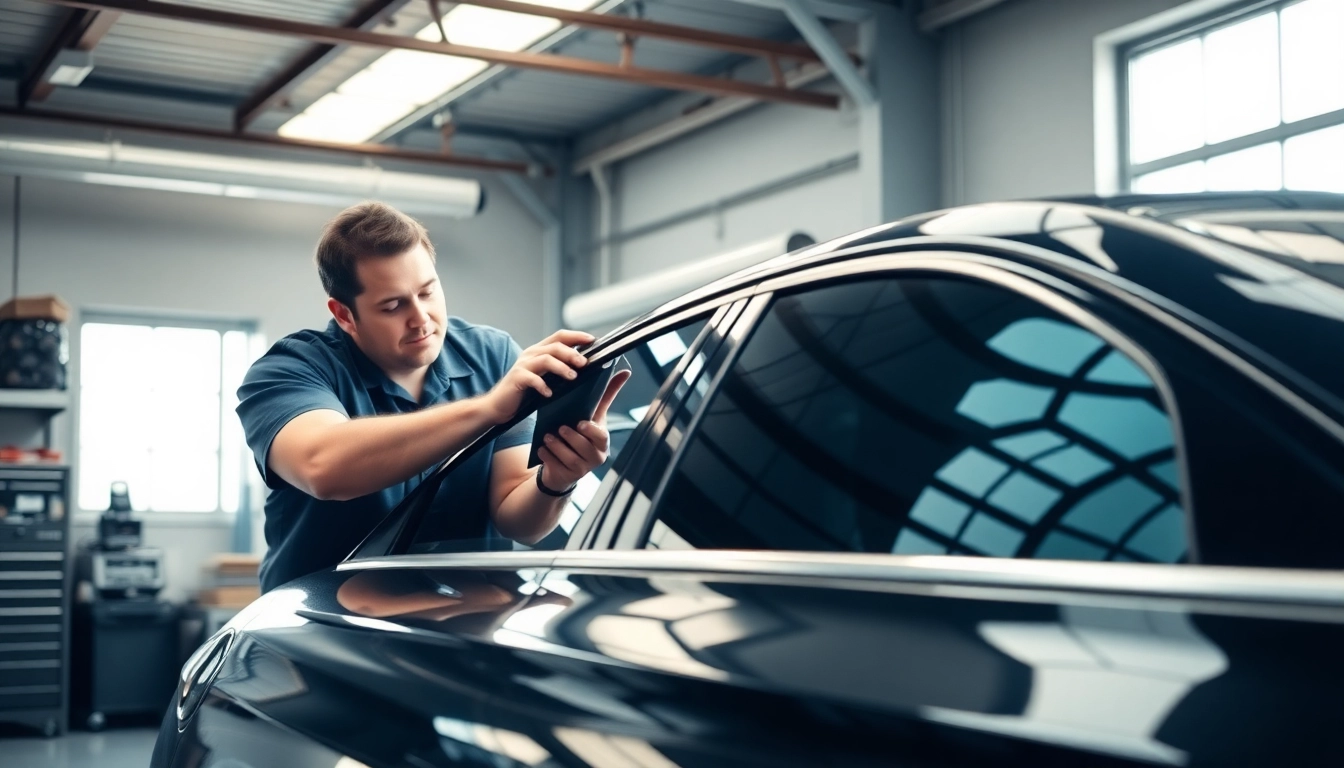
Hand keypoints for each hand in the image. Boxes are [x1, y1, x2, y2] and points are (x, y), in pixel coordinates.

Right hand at [484, 330, 592, 423]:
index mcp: (539, 351)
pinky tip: (549, 393)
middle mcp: (531, 354)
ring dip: (561, 367)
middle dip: (572, 353)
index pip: (560, 336)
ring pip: (545, 359)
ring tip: (572, 377)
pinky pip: (532, 378)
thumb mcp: (544, 375)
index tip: (592, 340)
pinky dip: (543, 385)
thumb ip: (558, 368)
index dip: (576, 336)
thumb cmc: (525, 391)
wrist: (499, 405)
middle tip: (584, 363)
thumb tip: (584, 365)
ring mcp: (522, 365)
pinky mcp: (516, 378)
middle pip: (555, 346)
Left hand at [537, 369, 631, 490]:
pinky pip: (555, 466)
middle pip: (584, 448)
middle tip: (558, 428)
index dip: (591, 431)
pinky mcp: (566, 476)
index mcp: (602, 441)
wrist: (566, 461)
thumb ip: (607, 395)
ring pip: (569, 458)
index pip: (601, 436)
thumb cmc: (582, 433)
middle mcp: (595, 457)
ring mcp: (581, 469)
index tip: (581, 423)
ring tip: (546, 437)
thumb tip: (625, 372)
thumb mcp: (594, 415)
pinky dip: (547, 456)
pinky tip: (541, 449)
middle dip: (570, 438)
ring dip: (556, 446)